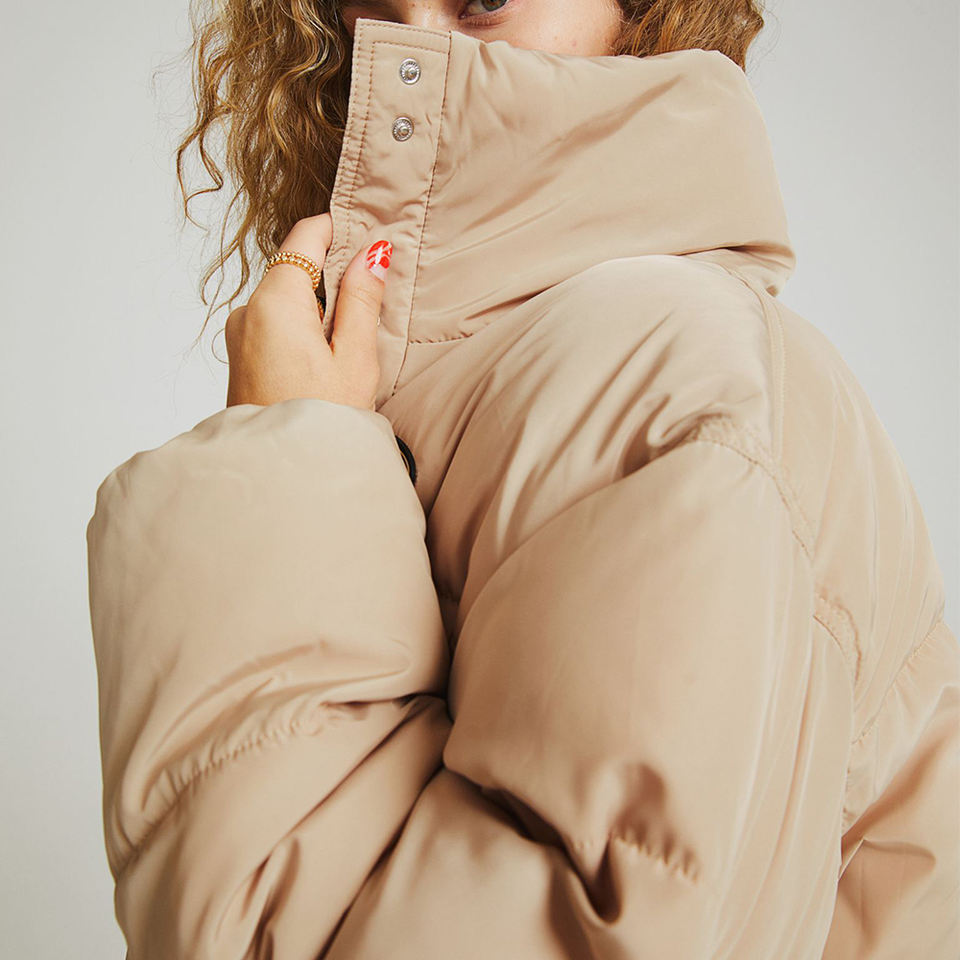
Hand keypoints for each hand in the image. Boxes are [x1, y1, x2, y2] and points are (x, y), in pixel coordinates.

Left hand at [224, 213, 391, 411]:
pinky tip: (325, 358)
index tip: (367, 235)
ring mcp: (239, 333)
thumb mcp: (354, 357)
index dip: (337, 229)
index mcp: (275, 301)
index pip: (304, 237)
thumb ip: (361, 298)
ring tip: (349, 341)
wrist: (279, 475)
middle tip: (370, 297)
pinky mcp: (240, 355)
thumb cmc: (321, 421)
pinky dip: (301, 326)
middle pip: (294, 267)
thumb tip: (372, 251)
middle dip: (332, 274)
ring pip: (285, 297)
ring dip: (318, 305)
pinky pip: (274, 322)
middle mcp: (248, 310)